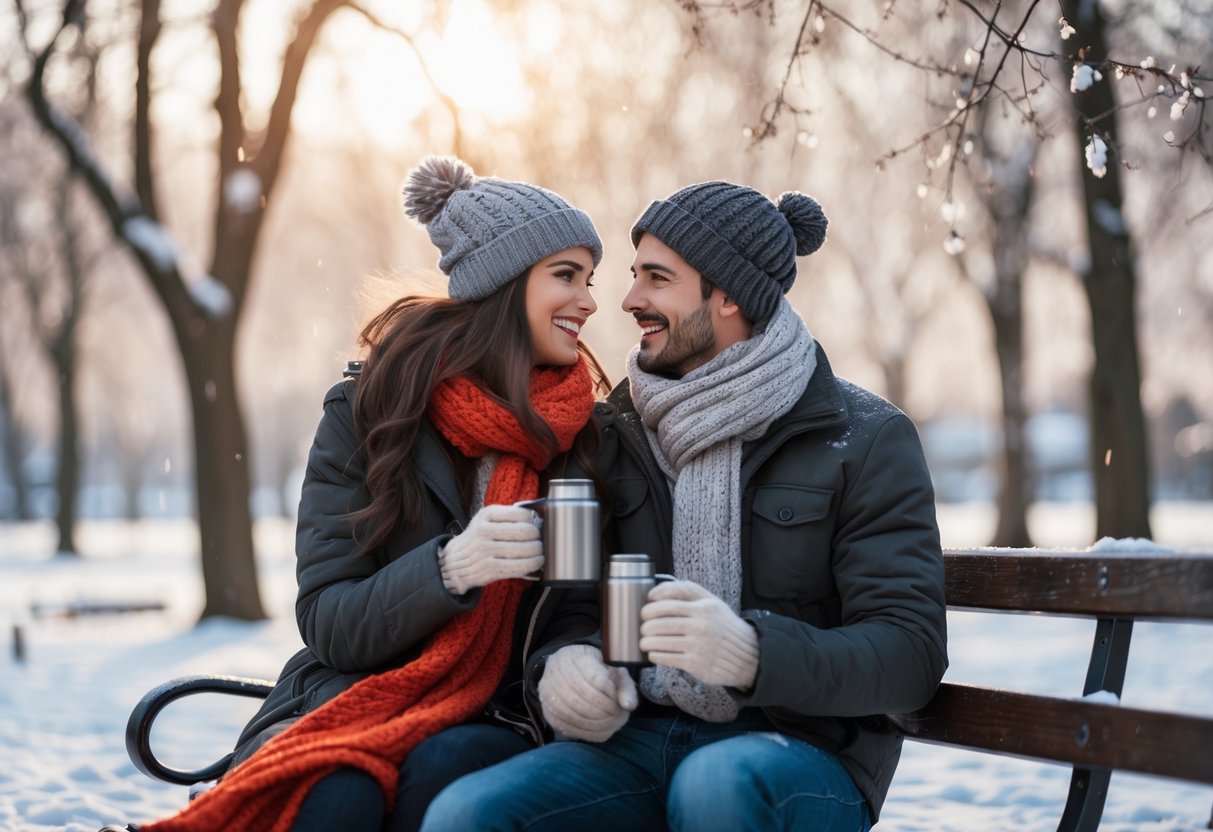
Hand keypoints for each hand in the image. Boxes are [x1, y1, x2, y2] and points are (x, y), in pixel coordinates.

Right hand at [438, 504, 542, 595]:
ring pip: (524, 550)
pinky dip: (532, 565)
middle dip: (537, 537)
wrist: (453, 562)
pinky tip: (536, 562)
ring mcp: (486, 551)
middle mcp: (485, 531)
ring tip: (540, 552)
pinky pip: (519, 566)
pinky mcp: (489, 569)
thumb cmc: (476, 539)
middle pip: (525, 532)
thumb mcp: (485, 520)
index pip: (521, 514)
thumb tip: (537, 514)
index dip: (532, 520)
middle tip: (539, 539)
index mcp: (486, 515)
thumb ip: (507, 515)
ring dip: (538, 552)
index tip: (533, 524)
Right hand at [538, 644, 637, 742]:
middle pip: (581, 699)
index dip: (610, 693)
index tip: (621, 699)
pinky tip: (602, 729)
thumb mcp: (614, 672)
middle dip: (604, 710)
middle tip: (620, 715)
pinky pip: (568, 727)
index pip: (593, 678)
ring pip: (573, 715)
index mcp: (571, 656)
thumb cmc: (597, 672)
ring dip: (598, 723)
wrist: (571, 674)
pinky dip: (589, 732)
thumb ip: (625, 686)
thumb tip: (629, 705)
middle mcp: (554, 673)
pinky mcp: (548, 712)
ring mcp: (547, 693)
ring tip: (614, 723)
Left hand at [639, 580, 759, 689]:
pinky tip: (654, 653)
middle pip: (659, 623)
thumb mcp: (711, 602)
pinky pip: (665, 658)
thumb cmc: (723, 625)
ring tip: (645, 642)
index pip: (666, 604)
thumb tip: (656, 592)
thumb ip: (686, 590)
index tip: (645, 610)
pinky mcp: (694, 664)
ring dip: (646, 641)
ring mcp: (697, 646)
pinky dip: (655, 655)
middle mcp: (700, 626)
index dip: (649, 607)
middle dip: (645, 626)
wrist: (746, 655)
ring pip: (659, 641)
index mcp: (703, 609)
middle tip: (643, 628)